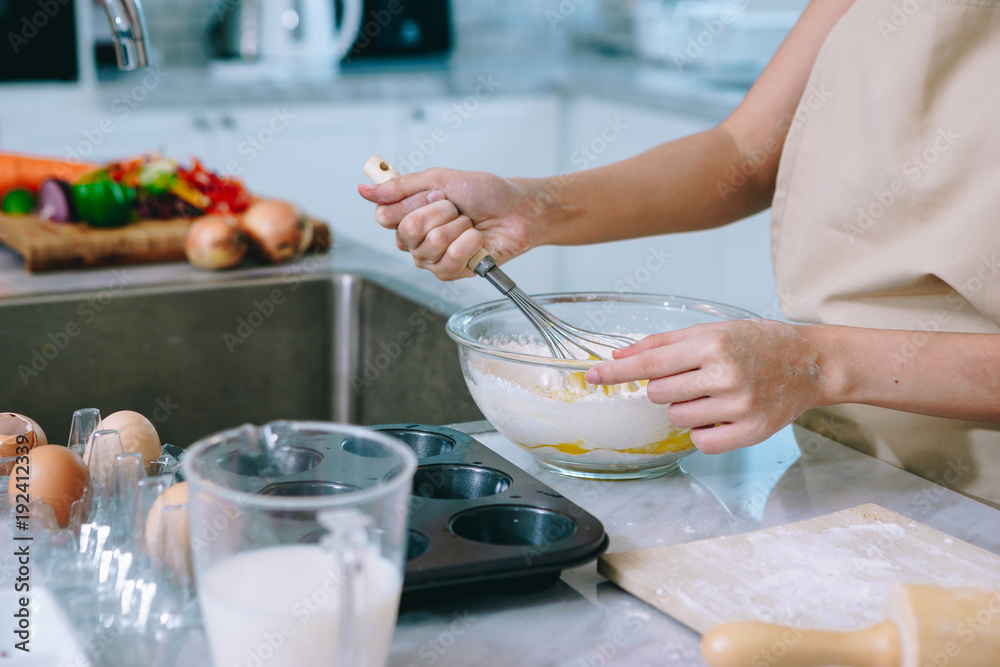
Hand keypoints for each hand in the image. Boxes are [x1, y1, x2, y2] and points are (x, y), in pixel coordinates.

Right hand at [358, 168, 537, 279]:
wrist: (518, 210)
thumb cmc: (484, 192)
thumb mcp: (440, 179)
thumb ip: (400, 186)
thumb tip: (363, 190)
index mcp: (408, 214)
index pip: (385, 216)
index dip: (413, 204)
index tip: (437, 192)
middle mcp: (416, 239)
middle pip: (405, 232)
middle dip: (438, 213)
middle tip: (456, 207)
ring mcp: (432, 258)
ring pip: (428, 246)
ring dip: (456, 228)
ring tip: (469, 222)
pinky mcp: (451, 272)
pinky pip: (447, 262)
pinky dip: (467, 244)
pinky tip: (476, 238)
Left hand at [585, 320, 823, 453]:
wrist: (811, 363)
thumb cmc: (757, 343)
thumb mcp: (712, 330)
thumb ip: (664, 344)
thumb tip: (619, 356)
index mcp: (713, 344)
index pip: (650, 363)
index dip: (616, 373)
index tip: (590, 377)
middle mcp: (725, 374)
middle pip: (659, 393)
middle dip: (667, 387)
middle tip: (697, 376)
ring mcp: (739, 406)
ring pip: (676, 418)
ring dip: (685, 409)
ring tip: (713, 394)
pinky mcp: (751, 432)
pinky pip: (700, 442)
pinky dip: (702, 431)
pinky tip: (721, 415)